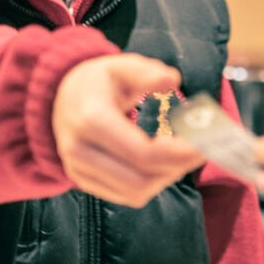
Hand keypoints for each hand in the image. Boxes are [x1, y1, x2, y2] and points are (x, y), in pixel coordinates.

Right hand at [52, 54, 204, 207]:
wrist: (58, 97)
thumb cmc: (98, 81)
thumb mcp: (119, 66)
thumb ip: (145, 71)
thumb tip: (173, 79)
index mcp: (91, 120)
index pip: (143, 153)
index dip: (180, 154)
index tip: (205, 143)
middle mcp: (80, 151)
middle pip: (141, 180)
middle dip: (178, 168)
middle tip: (201, 150)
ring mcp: (79, 171)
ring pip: (135, 194)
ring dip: (166, 178)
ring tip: (182, 155)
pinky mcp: (84, 182)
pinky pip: (126, 197)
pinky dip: (152, 184)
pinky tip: (163, 163)